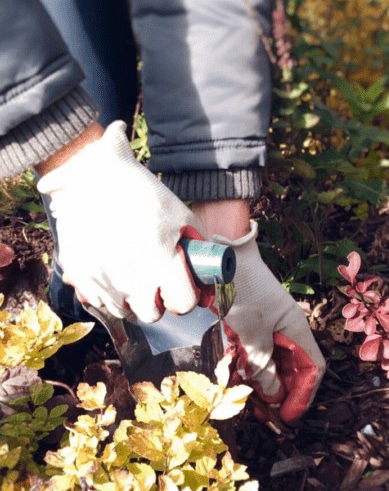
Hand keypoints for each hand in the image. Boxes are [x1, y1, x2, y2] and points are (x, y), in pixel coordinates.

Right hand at [38, 121, 205, 321]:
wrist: (92, 176)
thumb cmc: (141, 193)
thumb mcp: (179, 213)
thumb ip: (197, 243)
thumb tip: (207, 268)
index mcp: (160, 262)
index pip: (183, 303)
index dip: (186, 296)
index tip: (182, 287)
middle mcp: (130, 278)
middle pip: (151, 315)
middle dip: (158, 302)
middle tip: (156, 283)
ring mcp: (102, 279)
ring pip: (123, 311)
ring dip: (131, 300)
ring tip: (132, 276)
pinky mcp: (79, 275)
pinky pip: (97, 300)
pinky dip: (107, 292)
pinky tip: (111, 271)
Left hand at [212, 221, 325, 424]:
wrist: (222, 258)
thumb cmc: (242, 291)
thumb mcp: (252, 335)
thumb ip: (263, 368)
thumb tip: (273, 396)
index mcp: (297, 329)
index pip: (312, 369)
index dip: (303, 394)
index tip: (287, 416)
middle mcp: (286, 329)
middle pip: (292, 369)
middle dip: (280, 392)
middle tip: (262, 413)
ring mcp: (267, 326)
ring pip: (271, 362)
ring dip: (261, 381)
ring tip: (247, 398)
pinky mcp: (249, 324)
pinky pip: (254, 351)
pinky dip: (247, 365)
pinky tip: (235, 375)